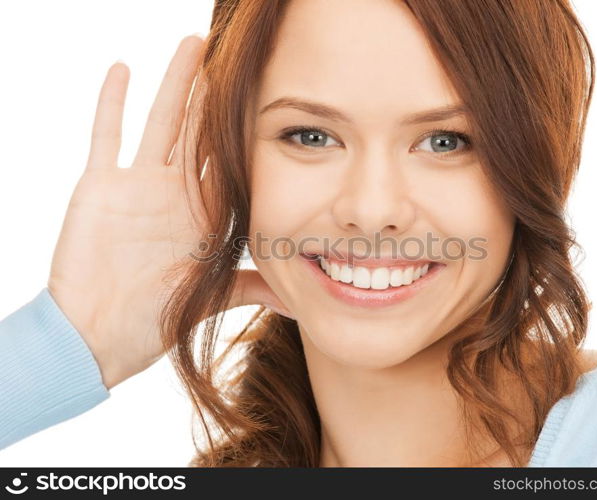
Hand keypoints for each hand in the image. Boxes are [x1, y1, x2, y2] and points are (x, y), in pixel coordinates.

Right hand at [47, 35, 292, 389]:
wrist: (97, 336)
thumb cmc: (154, 320)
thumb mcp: (210, 296)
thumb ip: (252, 289)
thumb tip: (300, 305)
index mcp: (204, 215)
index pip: (230, 163)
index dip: (245, 131)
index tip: (263, 98)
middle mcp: (175, 193)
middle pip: (199, 133)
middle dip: (213, 96)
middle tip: (231, 56)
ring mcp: (138, 186)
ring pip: (161, 123)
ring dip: (175, 85)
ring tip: (192, 45)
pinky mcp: (101, 186)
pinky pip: (107, 137)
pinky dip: (112, 104)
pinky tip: (124, 70)